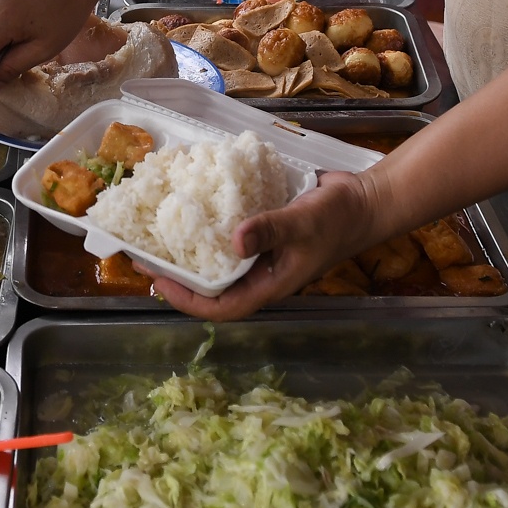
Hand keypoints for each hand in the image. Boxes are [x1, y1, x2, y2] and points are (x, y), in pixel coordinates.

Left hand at [150, 170, 389, 319]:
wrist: (363, 200)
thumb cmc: (337, 219)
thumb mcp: (303, 222)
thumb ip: (271, 229)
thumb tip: (234, 242)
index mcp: (269, 284)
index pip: (222, 307)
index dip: (189, 300)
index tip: (159, 280)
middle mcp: (259, 273)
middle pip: (211, 284)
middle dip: (177, 273)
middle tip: (143, 251)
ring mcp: (259, 252)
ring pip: (216, 259)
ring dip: (188, 249)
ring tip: (155, 231)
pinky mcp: (260, 231)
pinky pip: (227, 234)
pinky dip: (207, 225)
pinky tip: (187, 206)